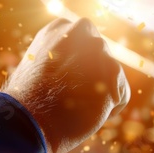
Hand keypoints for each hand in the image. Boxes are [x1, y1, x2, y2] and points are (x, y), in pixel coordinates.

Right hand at [1, 18, 129, 152]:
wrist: (31, 122)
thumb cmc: (33, 102)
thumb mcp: (41, 70)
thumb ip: (65, 57)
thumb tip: (85, 64)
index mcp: (60, 29)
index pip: (86, 45)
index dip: (77, 70)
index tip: (61, 84)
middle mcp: (81, 32)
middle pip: (102, 60)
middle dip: (92, 80)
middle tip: (68, 97)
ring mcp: (98, 50)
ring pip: (112, 78)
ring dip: (99, 95)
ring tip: (73, 105)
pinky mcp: (113, 74)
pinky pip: (121, 96)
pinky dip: (108, 110)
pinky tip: (86, 113)